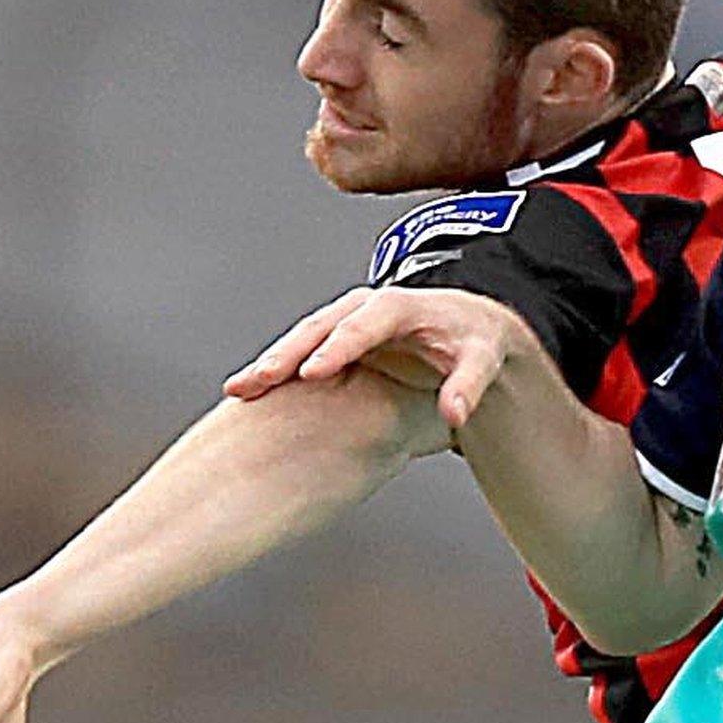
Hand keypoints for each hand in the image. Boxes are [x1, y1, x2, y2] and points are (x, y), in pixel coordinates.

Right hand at [222, 287, 533, 428]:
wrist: (469, 321)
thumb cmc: (473, 341)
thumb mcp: (482, 360)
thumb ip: (468, 385)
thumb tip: (455, 416)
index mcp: (400, 306)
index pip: (364, 325)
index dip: (337, 348)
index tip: (311, 374)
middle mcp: (367, 307)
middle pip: (321, 326)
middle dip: (288, 353)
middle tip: (259, 382)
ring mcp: (348, 319)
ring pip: (302, 338)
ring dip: (272, 362)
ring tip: (240, 390)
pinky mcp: (337, 337)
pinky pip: (301, 351)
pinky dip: (275, 370)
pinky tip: (246, 394)